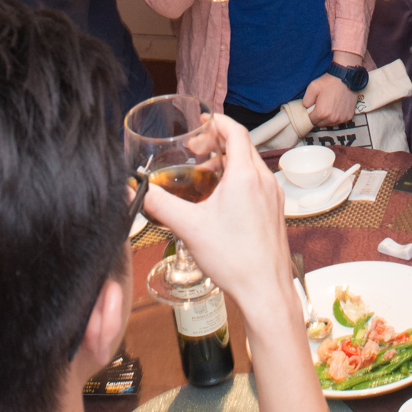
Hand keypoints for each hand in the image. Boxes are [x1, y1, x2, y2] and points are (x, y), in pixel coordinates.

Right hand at [143, 117, 291, 309]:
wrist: (265, 289)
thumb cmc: (235, 259)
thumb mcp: (189, 227)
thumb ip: (159, 204)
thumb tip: (137, 190)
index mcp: (245, 176)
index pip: (236, 131)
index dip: (217, 122)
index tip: (202, 123)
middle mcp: (264, 181)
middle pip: (243, 146)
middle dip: (218, 143)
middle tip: (196, 151)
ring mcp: (273, 196)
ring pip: (251, 165)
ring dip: (228, 162)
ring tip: (205, 174)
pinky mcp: (275, 211)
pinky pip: (257, 183)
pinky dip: (239, 179)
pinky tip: (222, 199)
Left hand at [303, 72, 357, 126]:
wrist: (346, 77)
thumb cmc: (329, 82)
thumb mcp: (312, 87)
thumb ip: (306, 100)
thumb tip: (306, 108)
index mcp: (321, 113)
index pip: (311, 121)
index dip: (310, 114)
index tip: (313, 107)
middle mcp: (332, 119)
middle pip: (320, 124)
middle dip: (318, 117)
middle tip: (321, 106)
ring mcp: (341, 119)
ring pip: (330, 123)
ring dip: (327, 118)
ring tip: (329, 106)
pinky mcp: (348, 117)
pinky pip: (339, 121)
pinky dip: (336, 116)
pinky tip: (336, 107)